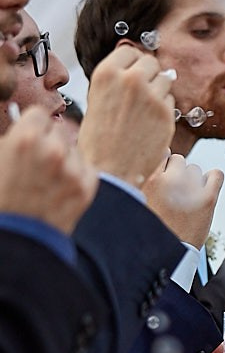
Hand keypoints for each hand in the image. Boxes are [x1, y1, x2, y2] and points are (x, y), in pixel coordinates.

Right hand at [0, 107, 95, 233]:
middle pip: (60, 130)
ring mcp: (73, 170)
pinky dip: (78, 175)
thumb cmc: (2, 198)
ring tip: (47, 178)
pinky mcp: (87, 188)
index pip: (39, 114)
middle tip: (37, 160)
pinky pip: (87, 169)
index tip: (31, 134)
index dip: (33, 126)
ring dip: (65, 158)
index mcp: (25, 138)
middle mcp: (53, 151)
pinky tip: (60, 187)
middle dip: (49, 141)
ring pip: (74, 150)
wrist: (16, 237)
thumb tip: (22, 124)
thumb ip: (12, 139)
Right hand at [76, 46, 175, 188]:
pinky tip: (150, 121)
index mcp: (107, 73)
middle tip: (140, 91)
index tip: (133, 71)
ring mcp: (152, 96)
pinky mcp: (167, 113)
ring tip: (143, 108)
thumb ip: (116, 79)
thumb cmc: (99, 137)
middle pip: (151, 62)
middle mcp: (131, 80)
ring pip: (165, 79)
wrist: (110, 167)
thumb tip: (136, 63)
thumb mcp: (97, 97)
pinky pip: (170, 100)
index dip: (133, 62)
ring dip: (158, 89)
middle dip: (148, 74)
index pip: (130, 50)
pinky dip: (164, 108)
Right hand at [141, 153, 222, 246]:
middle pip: (178, 160)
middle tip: (176, 191)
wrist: (165, 253)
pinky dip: (213, 179)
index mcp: (146, 180)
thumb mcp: (137, 200)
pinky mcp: (208, 199)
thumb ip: (142, 183)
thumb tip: (149, 165)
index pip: (159, 154)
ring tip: (187, 198)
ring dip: (193, 180)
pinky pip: (216, 175)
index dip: (163, 165)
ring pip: (194, 168)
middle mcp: (168, 181)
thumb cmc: (151, 230)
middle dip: (177, 172)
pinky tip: (207, 190)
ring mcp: (189, 189)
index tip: (164, 175)